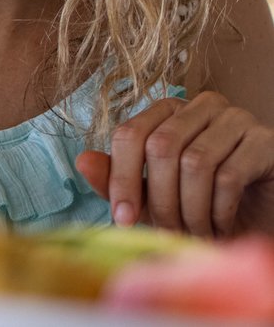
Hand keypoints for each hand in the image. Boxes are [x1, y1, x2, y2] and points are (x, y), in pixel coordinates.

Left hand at [76, 92, 273, 236]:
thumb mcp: (153, 196)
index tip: (122, 219)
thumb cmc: (202, 204)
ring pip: (195, 162)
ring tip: (197, 231)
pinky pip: (229, 175)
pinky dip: (219, 210)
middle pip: (161, 146)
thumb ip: (117, 178)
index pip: (130, 134)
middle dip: (159, 200)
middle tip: (169, 233)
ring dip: (191, 209)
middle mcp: (201, 106)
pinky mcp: (265, 142)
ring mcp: (236, 119)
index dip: (122, 179)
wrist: (258, 219)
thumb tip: (82, 161)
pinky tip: (222, 225)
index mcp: (168, 111)